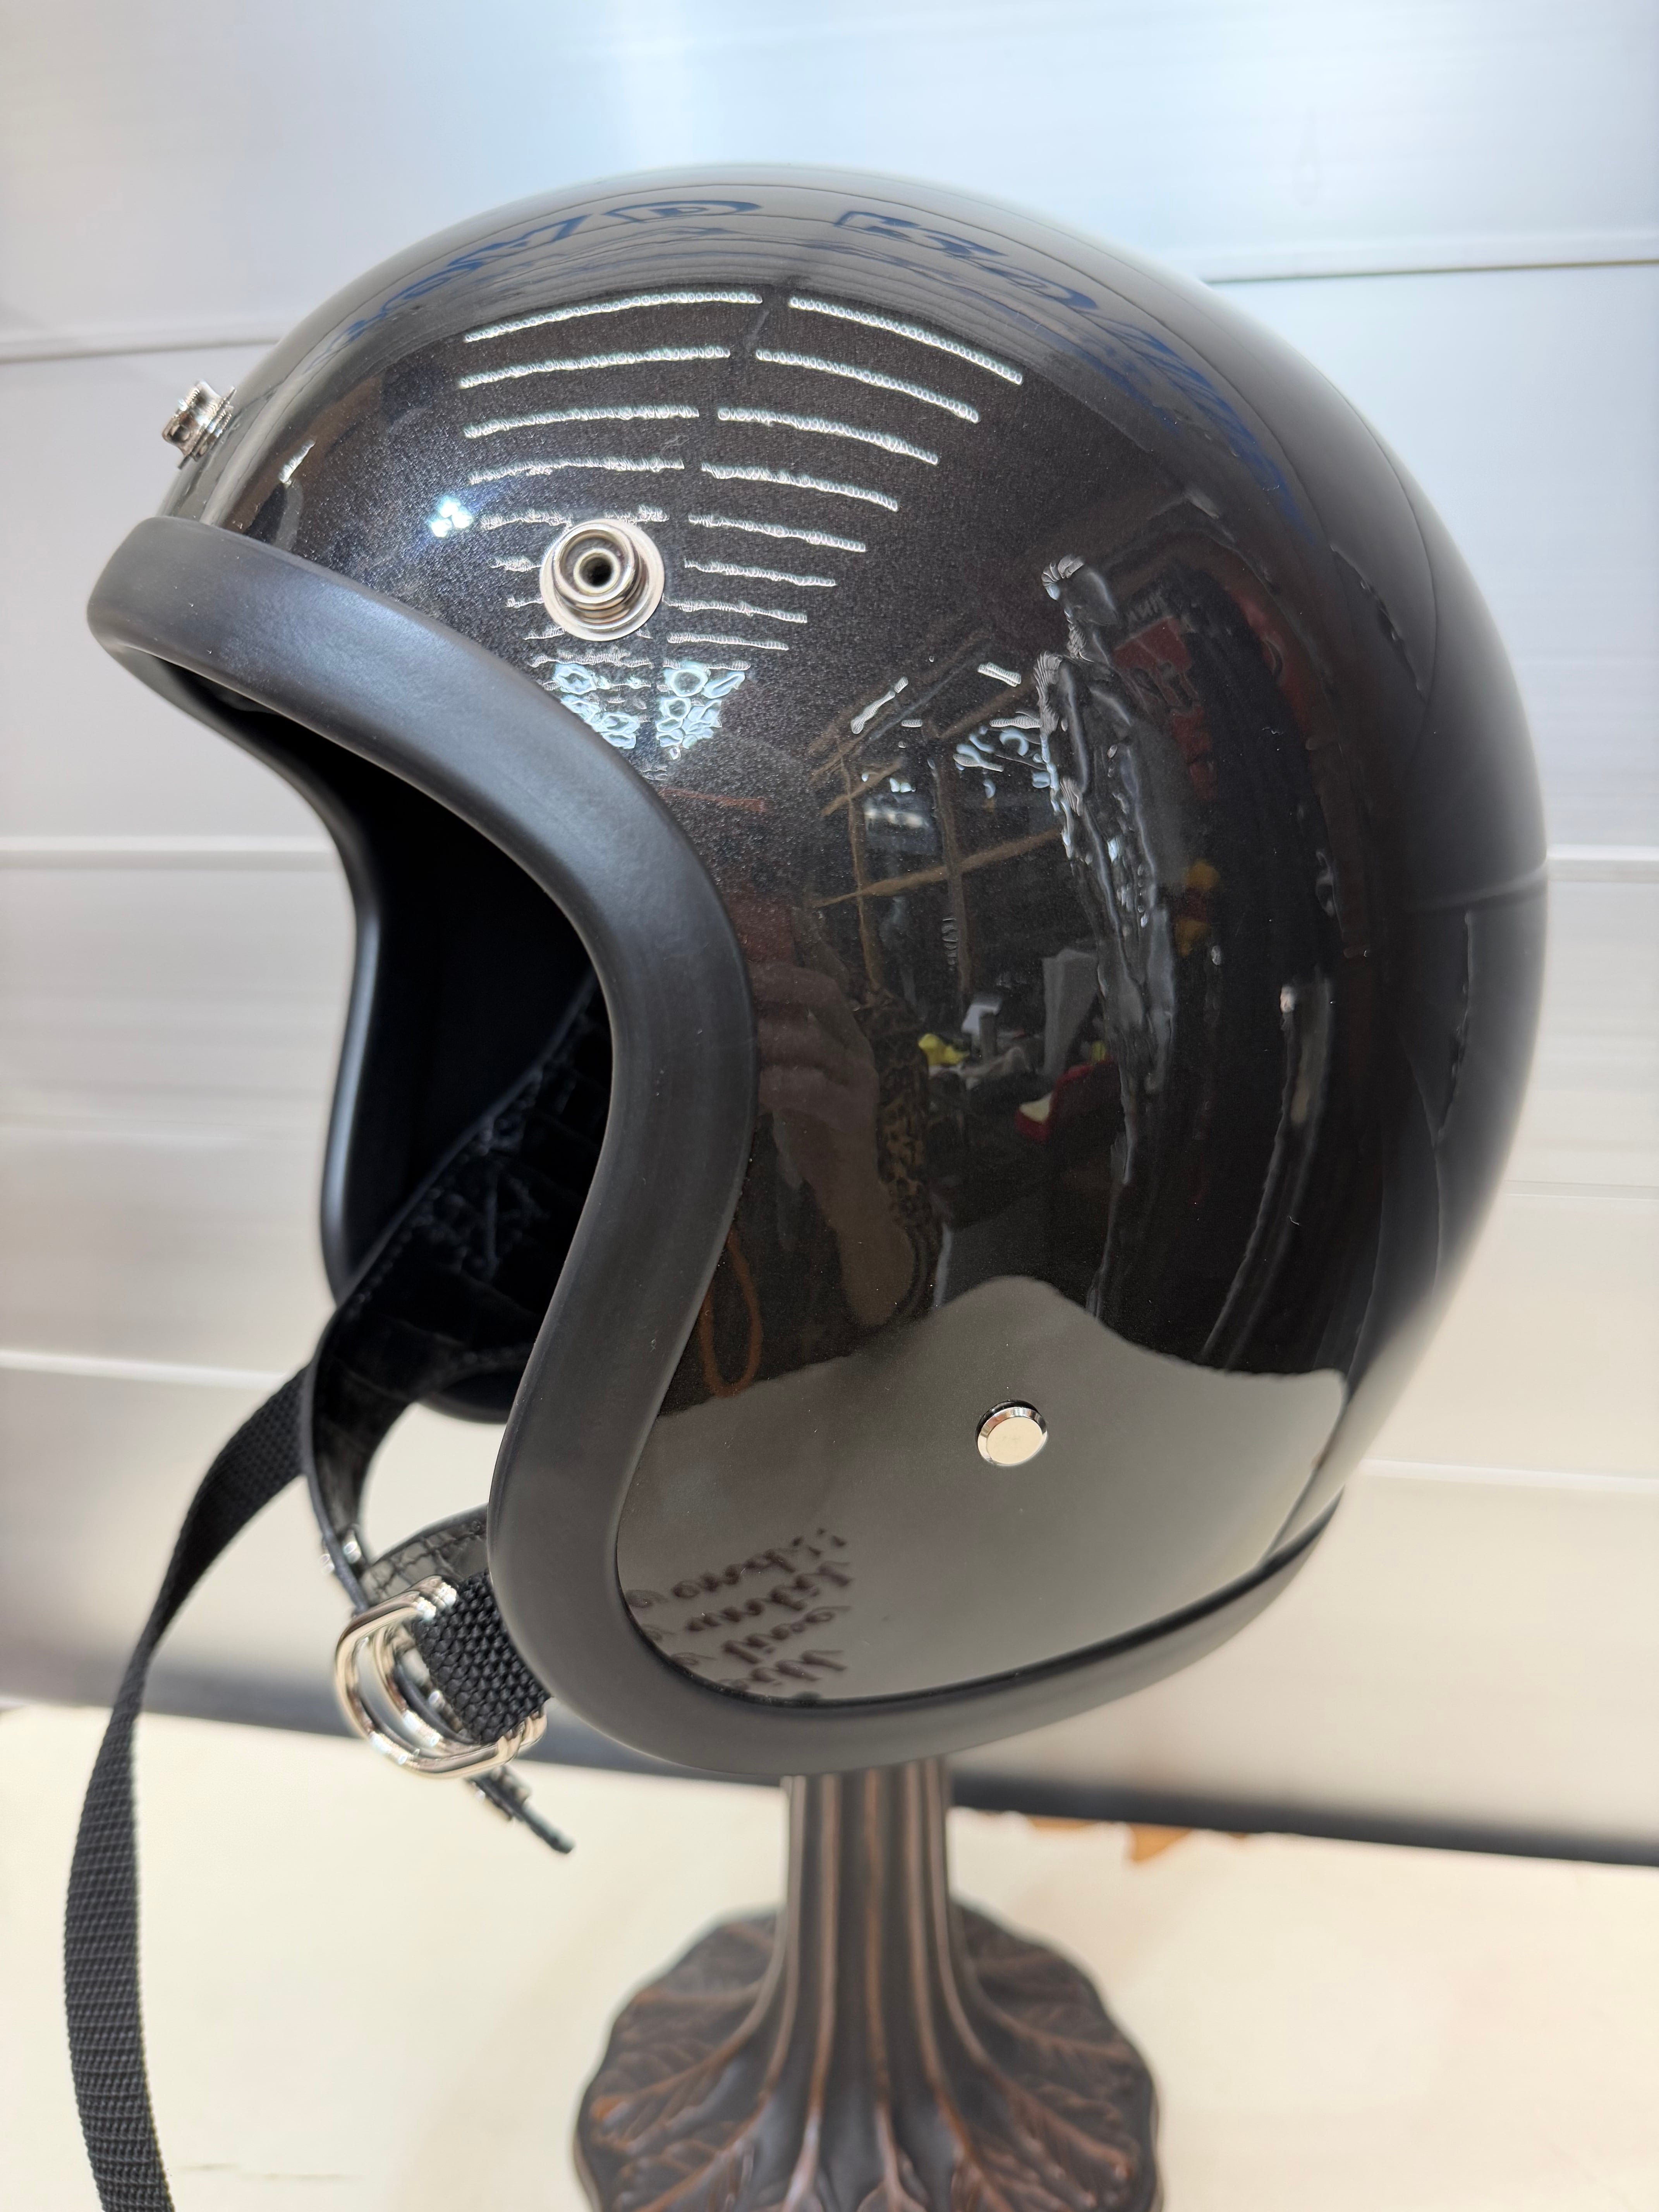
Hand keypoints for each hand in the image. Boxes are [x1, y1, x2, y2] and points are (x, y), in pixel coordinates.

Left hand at [749, 961, 914, 1326]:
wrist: (849, 1193)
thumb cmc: (815, 1133)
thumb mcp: (790, 1079)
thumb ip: (773, 1048)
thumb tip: (723, 1016)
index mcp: (842, 1035)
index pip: (823, 981)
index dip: (801, 951)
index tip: (767, 930)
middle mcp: (856, 1048)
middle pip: (824, 995)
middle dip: (779, 981)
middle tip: (734, 978)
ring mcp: (860, 1080)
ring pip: (814, 1041)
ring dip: (768, 1036)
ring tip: (729, 1034)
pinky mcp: (854, 1115)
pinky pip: (815, 1089)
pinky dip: (780, 1083)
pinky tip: (752, 1085)